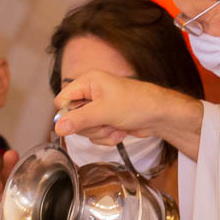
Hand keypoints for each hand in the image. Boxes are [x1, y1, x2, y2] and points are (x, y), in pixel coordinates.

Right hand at [54, 71, 202, 158]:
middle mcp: (90, 94)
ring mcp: (97, 108)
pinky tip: (119, 130)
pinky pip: (95, 135)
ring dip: (100, 133)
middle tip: (105, 121)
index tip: (80, 121)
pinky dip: (107, 137)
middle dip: (89, 126)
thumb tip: (58, 127)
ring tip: (115, 125)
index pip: (62, 100)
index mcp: (87, 82)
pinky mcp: (104, 121)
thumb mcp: (105, 111)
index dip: (68, 114)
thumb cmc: (138, 104)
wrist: (160, 115)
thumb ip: (79, 120)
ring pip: (84, 129)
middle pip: (72, 118)